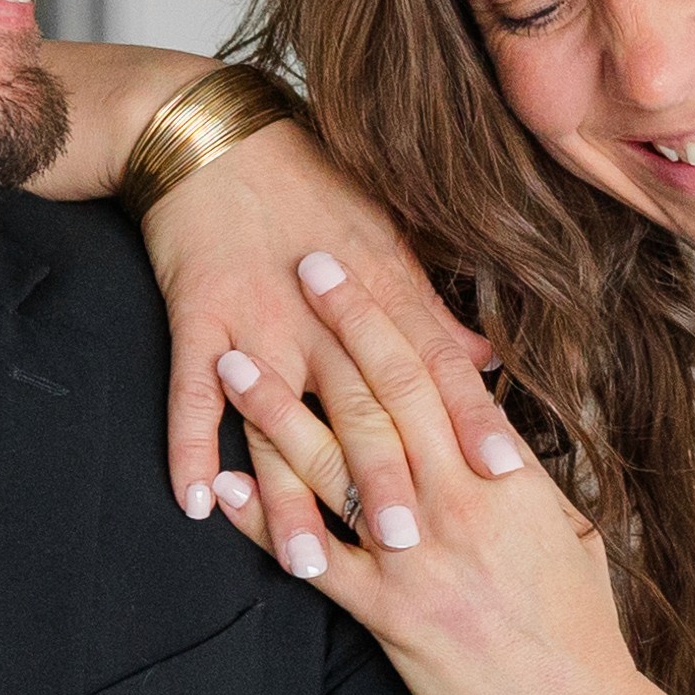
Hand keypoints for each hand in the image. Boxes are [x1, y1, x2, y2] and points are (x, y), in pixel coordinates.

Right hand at [140, 122, 528, 571]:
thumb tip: (491, 356)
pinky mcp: (198, 319)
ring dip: (290, 497)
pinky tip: (195, 503)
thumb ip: (433, 309)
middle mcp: (326, 317)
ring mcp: (259, 322)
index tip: (504, 479)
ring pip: (280, 423)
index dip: (468, 422)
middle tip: (411, 546)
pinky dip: (190, 450)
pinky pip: (189, 396)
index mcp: (381, 293)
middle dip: (386, 479)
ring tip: (306, 563)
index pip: (435, 369)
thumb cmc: (310, 183)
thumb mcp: (388, 235)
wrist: (218, 131)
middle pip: (363, 408)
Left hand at [215, 252, 636, 694]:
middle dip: (329, 332)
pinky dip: (266, 520)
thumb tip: (493, 423)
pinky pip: (312, 558)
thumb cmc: (579, 626)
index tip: (343, 267)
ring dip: (278, 411)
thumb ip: (522, 474)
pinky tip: (228, 484)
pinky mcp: (386, 616)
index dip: (382, 315)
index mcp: (502, 477)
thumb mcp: (566, 530)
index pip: (433, 374)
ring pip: (335, 467)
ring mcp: (414, 560)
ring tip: (235, 362)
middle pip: (380, 398)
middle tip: (285, 276)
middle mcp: (453, 505)